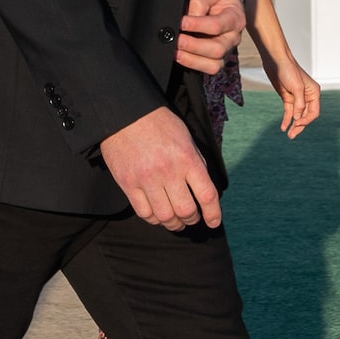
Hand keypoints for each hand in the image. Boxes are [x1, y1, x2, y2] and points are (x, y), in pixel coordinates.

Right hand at [99, 107, 220, 229]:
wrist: (126, 114)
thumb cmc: (160, 125)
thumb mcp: (186, 139)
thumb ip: (196, 164)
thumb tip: (203, 192)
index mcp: (187, 159)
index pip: (207, 195)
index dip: (213, 214)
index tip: (213, 222)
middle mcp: (168, 171)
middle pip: (186, 211)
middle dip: (192, 220)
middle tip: (192, 219)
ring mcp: (146, 179)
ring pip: (165, 216)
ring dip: (174, 224)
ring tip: (175, 222)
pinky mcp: (128, 183)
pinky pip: (144, 212)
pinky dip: (154, 219)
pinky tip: (157, 216)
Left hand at [175, 0, 245, 74]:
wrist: (223, 3)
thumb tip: (191, 15)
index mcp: (235, 18)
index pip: (217, 26)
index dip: (197, 25)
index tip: (182, 22)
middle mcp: (233, 37)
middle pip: (217, 49)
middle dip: (193, 45)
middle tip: (177, 39)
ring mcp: (227, 50)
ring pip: (214, 64)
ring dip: (192, 59)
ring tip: (176, 51)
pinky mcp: (218, 58)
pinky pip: (209, 69)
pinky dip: (193, 65)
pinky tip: (181, 56)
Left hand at [262, 48, 321, 138]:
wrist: (276, 61)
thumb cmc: (288, 70)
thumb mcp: (296, 87)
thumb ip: (299, 103)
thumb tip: (297, 118)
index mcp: (314, 93)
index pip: (313, 112)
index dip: (306, 120)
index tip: (296, 123)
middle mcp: (307, 97)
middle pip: (305, 116)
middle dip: (300, 126)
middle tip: (292, 135)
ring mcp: (297, 98)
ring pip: (297, 116)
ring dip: (293, 125)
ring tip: (289, 135)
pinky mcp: (288, 98)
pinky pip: (288, 112)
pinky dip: (286, 119)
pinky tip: (283, 127)